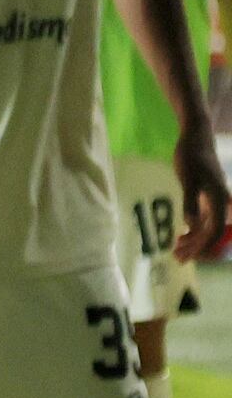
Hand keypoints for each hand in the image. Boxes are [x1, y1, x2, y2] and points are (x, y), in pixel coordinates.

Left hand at [173, 129, 228, 259]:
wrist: (196, 138)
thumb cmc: (191, 156)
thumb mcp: (187, 178)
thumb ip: (190, 201)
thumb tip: (192, 224)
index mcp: (219, 200)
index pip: (214, 231)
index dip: (201, 246)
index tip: (185, 255)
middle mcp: (221, 203)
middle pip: (211, 233)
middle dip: (196, 248)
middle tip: (177, 259)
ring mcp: (215, 201)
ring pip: (207, 228)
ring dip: (194, 241)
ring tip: (176, 252)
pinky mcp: (208, 198)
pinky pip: (204, 220)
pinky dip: (193, 229)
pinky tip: (181, 236)